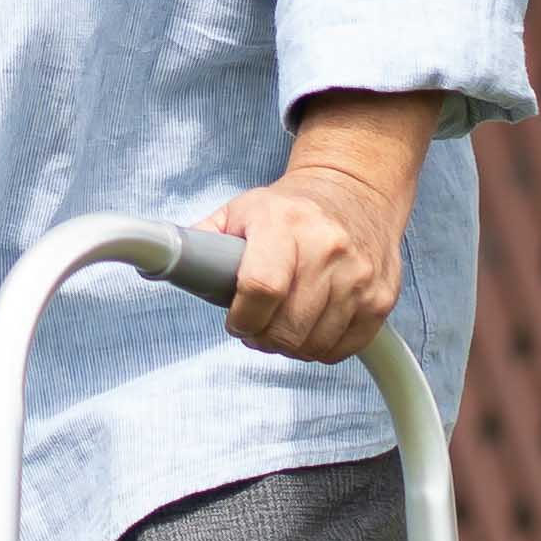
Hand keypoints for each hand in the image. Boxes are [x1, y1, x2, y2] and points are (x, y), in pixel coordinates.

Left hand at [197, 154, 407, 364]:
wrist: (356, 192)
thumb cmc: (290, 208)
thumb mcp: (242, 210)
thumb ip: (203, 241)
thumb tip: (159, 263)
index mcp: (285, 224)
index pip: (261, 288)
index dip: (242, 318)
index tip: (236, 321)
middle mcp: (328, 248)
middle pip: (287, 327)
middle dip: (262, 337)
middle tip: (256, 327)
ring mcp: (359, 275)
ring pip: (314, 344)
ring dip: (291, 346)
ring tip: (283, 325)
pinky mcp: (381, 298)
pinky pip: (344, 348)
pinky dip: (321, 348)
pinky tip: (311, 327)